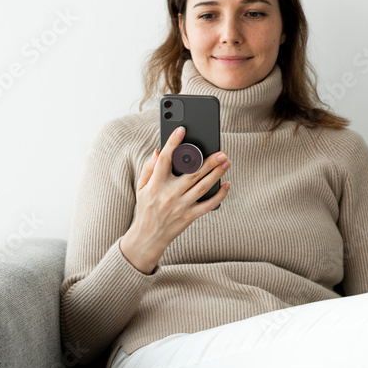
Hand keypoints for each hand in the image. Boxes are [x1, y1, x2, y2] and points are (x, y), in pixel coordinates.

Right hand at [120, 126, 230, 272]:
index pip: (165, 159)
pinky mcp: (189, 217)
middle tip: (222, 152)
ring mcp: (181, 206)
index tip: (181, 130)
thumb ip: (148, 168)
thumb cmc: (145, 208)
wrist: (147, 238)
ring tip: (226, 162)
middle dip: (209, 161)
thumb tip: (159, 151)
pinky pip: (208, 205)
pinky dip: (219, 195)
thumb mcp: (140, 187)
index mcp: (155, 184)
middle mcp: (169, 194)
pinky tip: (226, 185)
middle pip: (192, 173)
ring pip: (202, 186)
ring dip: (216, 173)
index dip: (173, 143)